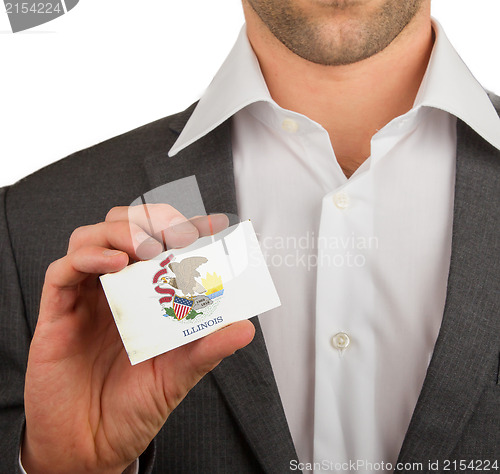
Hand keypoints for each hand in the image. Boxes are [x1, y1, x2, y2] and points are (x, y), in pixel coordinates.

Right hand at [22, 205, 254, 473]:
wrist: (91, 446)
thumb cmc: (134, 406)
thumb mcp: (179, 374)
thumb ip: (208, 349)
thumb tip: (245, 328)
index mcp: (146, 296)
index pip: (164, 245)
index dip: (188, 228)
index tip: (215, 224)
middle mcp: (116, 289)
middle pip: (125, 228)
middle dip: (152, 220)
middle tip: (178, 232)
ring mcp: (86, 297)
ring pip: (91, 237)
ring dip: (121, 231)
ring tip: (147, 247)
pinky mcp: (57, 313)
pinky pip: (62, 271)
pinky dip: (88, 257)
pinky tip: (115, 264)